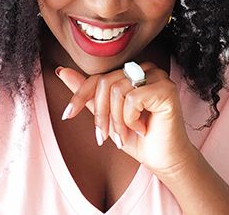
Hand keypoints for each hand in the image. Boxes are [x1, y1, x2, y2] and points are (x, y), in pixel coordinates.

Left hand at [55, 62, 196, 175]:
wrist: (162, 159)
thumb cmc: (137, 137)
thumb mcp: (106, 115)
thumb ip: (88, 94)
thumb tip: (61, 71)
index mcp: (131, 71)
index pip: (98, 77)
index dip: (79, 96)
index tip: (67, 115)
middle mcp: (145, 68)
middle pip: (105, 83)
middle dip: (101, 115)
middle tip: (106, 137)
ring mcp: (157, 76)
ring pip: (117, 91)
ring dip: (117, 121)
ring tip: (126, 134)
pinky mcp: (166, 88)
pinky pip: (133, 98)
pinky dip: (131, 119)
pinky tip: (143, 127)